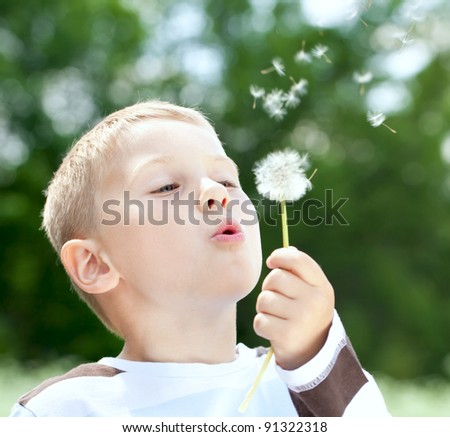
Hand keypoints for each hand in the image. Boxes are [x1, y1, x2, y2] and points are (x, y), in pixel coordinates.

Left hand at [254, 247, 334, 369]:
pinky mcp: (287, 336)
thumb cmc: (306, 313)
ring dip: (264, 307)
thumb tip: (286, 251)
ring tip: (276, 315)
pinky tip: (273, 330)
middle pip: (275, 277)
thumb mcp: (311, 291)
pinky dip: (262, 325)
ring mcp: (301, 319)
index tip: (271, 262)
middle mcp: (314, 301)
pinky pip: (259, 320)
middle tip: (276, 298)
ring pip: (264, 299)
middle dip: (269, 286)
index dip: (279, 256)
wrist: (313, 353)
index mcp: (322, 286)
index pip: (298, 259)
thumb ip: (299, 270)